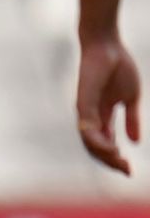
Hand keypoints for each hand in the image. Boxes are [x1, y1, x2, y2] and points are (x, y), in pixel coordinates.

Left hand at [76, 34, 141, 174]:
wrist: (107, 46)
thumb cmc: (118, 68)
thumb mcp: (130, 98)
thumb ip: (131, 120)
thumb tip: (135, 142)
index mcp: (102, 117)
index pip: (106, 144)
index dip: (116, 159)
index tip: (130, 171)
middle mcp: (90, 117)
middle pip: (96, 148)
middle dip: (111, 162)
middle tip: (126, 170)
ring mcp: (85, 111)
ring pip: (89, 142)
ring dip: (104, 155)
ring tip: (119, 161)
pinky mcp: (83, 103)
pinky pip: (87, 128)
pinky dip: (97, 141)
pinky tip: (111, 148)